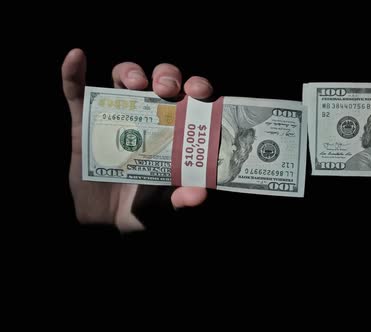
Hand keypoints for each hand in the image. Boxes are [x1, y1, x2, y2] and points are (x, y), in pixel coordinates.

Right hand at [63, 49, 212, 231]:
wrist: (104, 220)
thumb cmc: (144, 208)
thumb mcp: (165, 207)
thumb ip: (181, 200)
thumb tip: (197, 195)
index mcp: (176, 130)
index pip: (192, 99)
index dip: (197, 87)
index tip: (198, 91)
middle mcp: (150, 116)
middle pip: (161, 81)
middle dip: (166, 76)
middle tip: (166, 88)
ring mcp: (117, 116)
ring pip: (124, 79)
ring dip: (130, 72)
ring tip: (134, 83)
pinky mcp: (84, 124)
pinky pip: (76, 93)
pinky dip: (73, 74)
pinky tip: (76, 57)